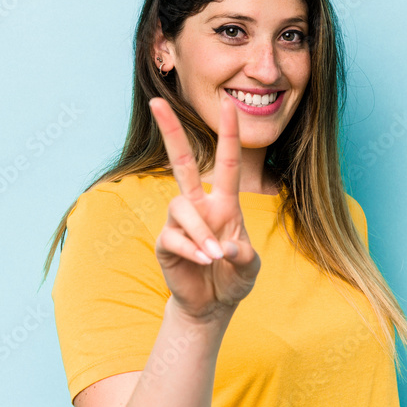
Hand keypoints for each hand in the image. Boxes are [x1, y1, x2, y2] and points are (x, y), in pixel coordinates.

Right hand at [147, 95, 260, 324]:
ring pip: (182, 208)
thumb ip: (243, 256)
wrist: (213, 305)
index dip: (229, 134)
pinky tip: (204, 262)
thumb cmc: (233, 277)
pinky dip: (192, 250)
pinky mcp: (166, 242)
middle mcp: (199, 206)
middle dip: (170, 131)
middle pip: (182, 162)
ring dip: (200, 232)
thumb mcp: (249, 268)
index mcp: (224, 203)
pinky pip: (175, 237)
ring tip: (215, 256)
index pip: (227, 162)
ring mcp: (180, 223)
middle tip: (156, 101)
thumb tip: (224, 246)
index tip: (229, 104)